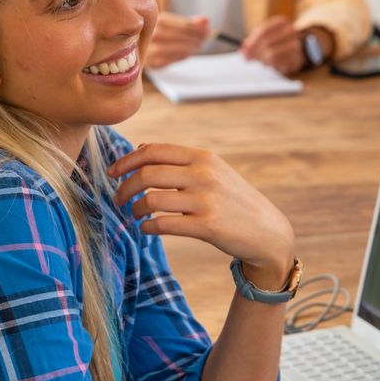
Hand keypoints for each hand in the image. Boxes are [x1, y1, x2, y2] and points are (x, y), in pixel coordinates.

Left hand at [109, 143, 294, 288]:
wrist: (267, 232)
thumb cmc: (234, 201)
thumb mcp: (213, 172)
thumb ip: (178, 160)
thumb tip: (140, 148)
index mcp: (203, 157)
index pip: (154, 151)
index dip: (127, 161)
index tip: (113, 173)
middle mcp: (204, 174)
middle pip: (147, 174)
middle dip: (125, 187)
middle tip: (119, 199)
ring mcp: (206, 200)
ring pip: (151, 200)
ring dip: (135, 209)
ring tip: (135, 215)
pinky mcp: (208, 226)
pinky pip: (163, 224)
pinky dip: (147, 226)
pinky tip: (147, 228)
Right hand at [145, 12, 210, 68]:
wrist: (133, 47)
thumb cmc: (155, 33)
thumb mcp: (168, 23)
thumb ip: (188, 22)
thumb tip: (206, 20)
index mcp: (157, 20)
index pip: (184, 24)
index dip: (198, 28)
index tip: (208, 30)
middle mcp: (153, 34)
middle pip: (181, 36)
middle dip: (197, 37)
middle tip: (206, 38)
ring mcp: (151, 49)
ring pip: (178, 49)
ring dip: (192, 47)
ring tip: (199, 45)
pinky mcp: (152, 62)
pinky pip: (172, 60)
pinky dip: (182, 56)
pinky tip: (188, 53)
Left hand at [241, 15, 304, 74]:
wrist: (297, 50)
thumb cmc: (276, 42)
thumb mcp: (265, 37)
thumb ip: (253, 42)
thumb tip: (243, 49)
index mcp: (282, 22)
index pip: (263, 31)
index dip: (252, 42)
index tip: (243, 51)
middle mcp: (291, 31)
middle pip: (267, 42)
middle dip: (254, 52)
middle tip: (247, 59)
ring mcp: (296, 44)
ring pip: (272, 54)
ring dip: (262, 60)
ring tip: (261, 61)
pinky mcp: (297, 58)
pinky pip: (279, 64)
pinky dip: (271, 66)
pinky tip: (270, 64)